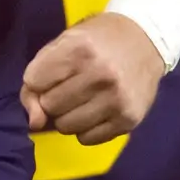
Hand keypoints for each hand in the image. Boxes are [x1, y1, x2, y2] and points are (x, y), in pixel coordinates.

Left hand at [22, 11, 164, 143]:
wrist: (146, 40)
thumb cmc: (97, 40)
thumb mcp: (62, 44)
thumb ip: (37, 77)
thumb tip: (34, 122)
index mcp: (79, 49)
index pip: (34, 81)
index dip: (38, 79)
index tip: (53, 72)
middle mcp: (100, 75)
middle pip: (50, 106)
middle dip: (53, 98)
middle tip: (70, 85)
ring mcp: (117, 99)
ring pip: (66, 127)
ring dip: (67, 116)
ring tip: (83, 98)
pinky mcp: (129, 120)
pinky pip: (87, 139)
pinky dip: (85, 128)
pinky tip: (97, 110)